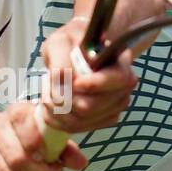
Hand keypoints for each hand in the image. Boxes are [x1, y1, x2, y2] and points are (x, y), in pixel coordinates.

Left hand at [37, 16, 138, 136]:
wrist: (74, 53)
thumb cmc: (70, 44)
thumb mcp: (61, 42)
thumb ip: (61, 58)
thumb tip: (63, 78)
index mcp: (121, 63)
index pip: (118, 80)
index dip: (92, 84)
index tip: (73, 80)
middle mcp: (122, 88)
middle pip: (90, 107)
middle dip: (62, 97)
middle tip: (50, 82)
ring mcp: (113, 108)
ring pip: (79, 121)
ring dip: (56, 108)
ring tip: (49, 90)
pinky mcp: (100, 120)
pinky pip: (75, 128)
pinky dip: (56, 118)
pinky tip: (51, 103)